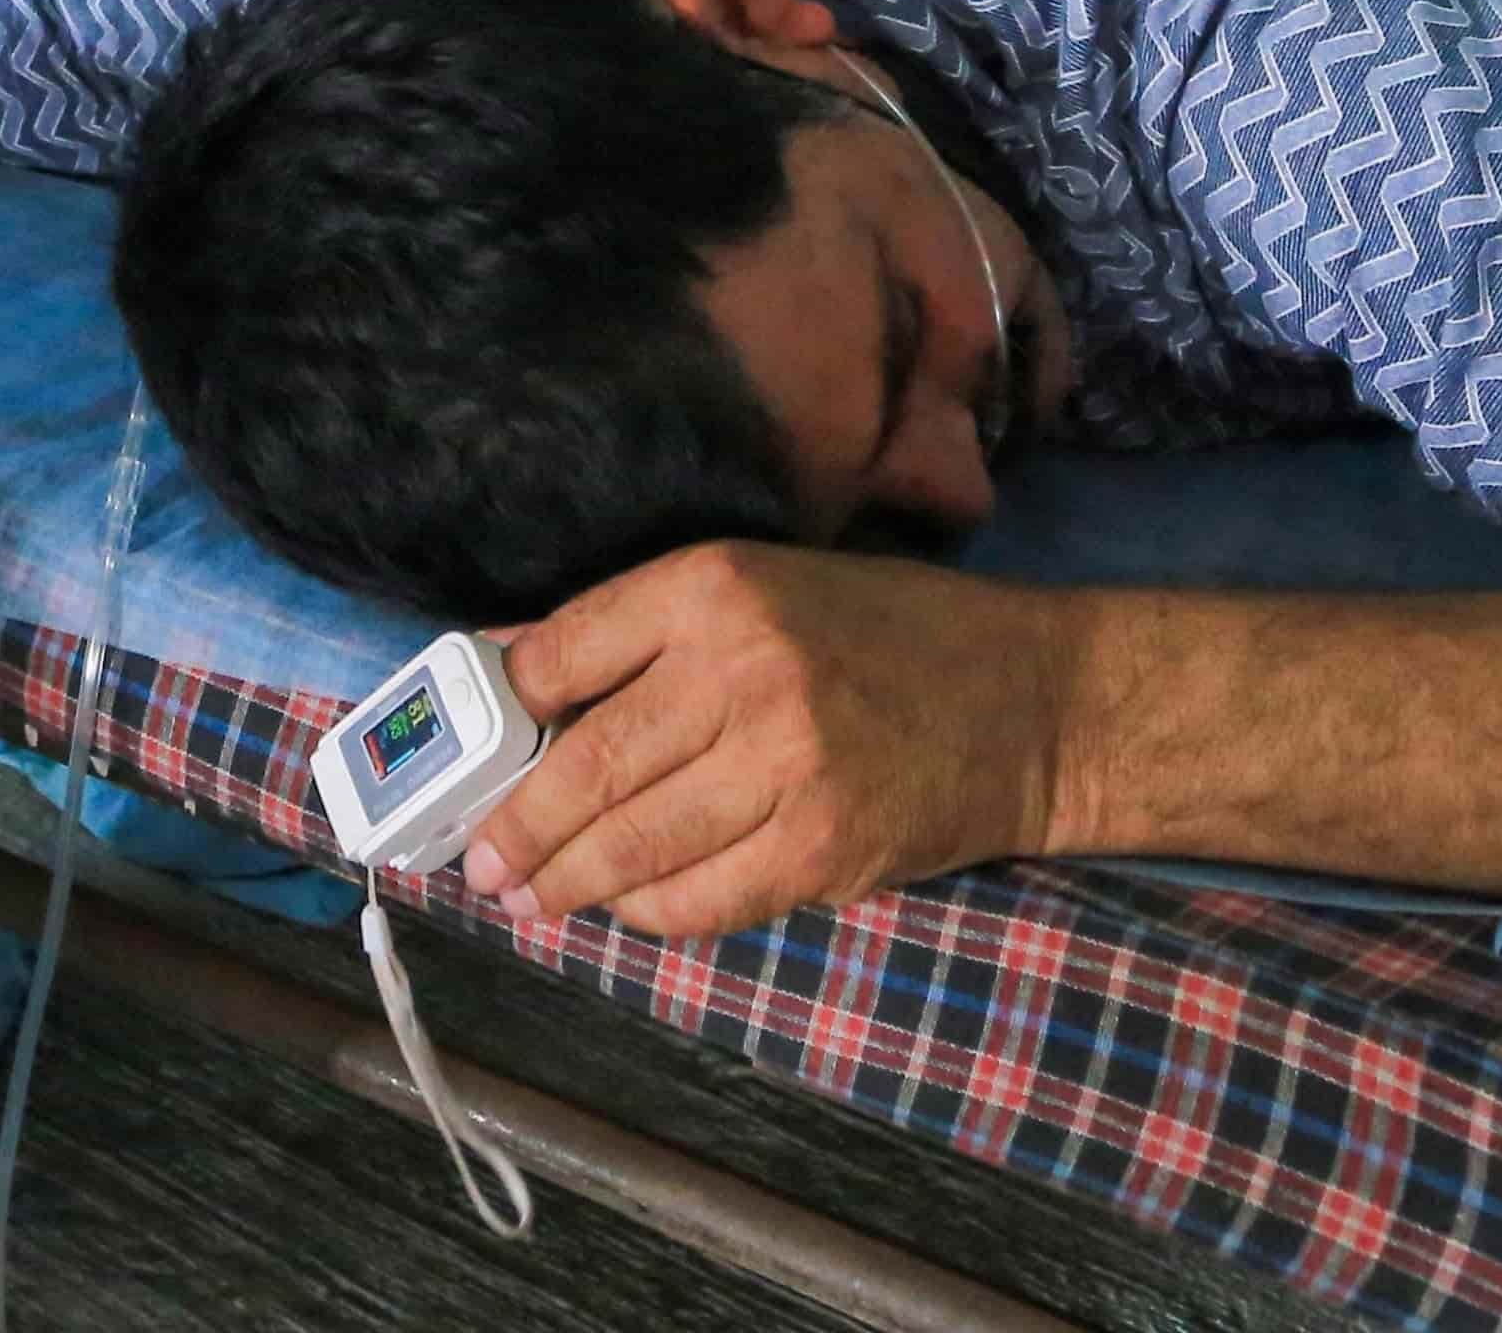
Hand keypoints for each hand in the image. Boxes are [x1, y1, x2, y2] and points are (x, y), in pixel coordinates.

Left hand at [460, 545, 1071, 937]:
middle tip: (483, 862)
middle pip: (586, 763)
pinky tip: (628, 909)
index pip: (562, 652)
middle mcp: (744, 670)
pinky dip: (651, 913)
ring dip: (568, 883)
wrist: (1033, 702)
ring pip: (634, 843)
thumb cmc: (885, 635)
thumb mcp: (760, 588)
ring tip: (531, 899)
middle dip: (519, 826)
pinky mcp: (822, 849)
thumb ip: (637, 628)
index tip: (467, 752)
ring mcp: (786, 767)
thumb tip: (506, 662)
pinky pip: (701, 898)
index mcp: (715, 588)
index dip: (502, 710)